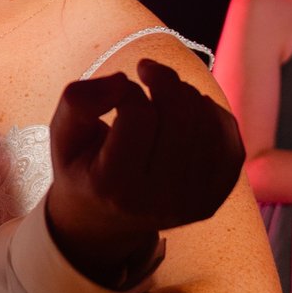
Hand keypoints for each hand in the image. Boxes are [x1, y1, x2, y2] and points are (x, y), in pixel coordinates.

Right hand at [44, 61, 244, 281]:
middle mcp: (157, 200)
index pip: (138, 115)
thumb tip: (121, 80)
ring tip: (164, 96)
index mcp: (114, 186)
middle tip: (148, 73)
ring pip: (207, 121)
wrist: (107, 219)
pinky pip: (229, 136)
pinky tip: (188, 113)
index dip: (128, 88)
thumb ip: (79, 101)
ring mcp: (192, 202)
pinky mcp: (215, 196)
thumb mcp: (63, 136)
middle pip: (181, 116)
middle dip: (165, 81)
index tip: (117, 89)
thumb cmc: (84, 167)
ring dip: (186, 94)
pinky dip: (211, 112)